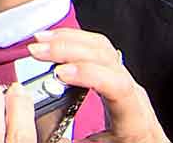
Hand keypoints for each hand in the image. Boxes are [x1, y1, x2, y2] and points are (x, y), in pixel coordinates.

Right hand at [28, 29, 169, 142]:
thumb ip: (67, 141)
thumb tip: (41, 125)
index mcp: (135, 121)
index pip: (118, 85)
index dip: (88, 74)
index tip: (59, 74)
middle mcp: (133, 95)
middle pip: (106, 58)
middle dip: (68, 49)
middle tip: (37, 51)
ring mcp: (125, 80)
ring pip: (101, 47)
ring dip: (67, 39)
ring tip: (41, 41)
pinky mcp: (114, 74)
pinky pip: (97, 47)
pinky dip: (72, 40)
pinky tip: (54, 40)